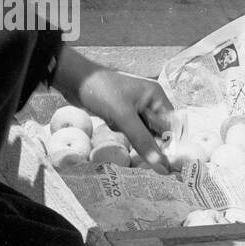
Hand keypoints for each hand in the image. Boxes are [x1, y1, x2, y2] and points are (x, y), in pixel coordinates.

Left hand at [52, 48, 172, 172]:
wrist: (73, 80)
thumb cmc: (102, 92)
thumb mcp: (124, 117)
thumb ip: (142, 140)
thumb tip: (161, 165)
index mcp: (157, 97)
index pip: (171, 126)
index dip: (168, 144)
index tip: (163, 162)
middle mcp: (150, 103)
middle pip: (157, 132)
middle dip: (148, 142)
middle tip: (139, 154)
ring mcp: (136, 109)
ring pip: (143, 134)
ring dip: (134, 139)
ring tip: (120, 133)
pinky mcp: (124, 114)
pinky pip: (131, 131)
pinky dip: (124, 135)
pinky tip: (113, 127)